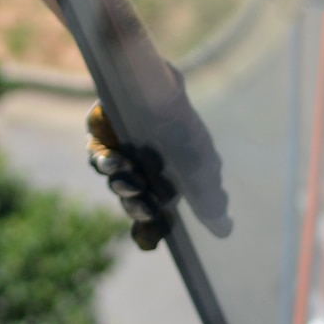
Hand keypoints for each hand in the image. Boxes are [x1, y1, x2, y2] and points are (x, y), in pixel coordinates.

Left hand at [86, 72, 231, 250]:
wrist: (158, 81)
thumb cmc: (181, 123)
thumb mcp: (202, 161)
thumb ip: (210, 196)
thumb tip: (225, 231)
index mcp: (164, 182)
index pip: (155, 217)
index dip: (151, 230)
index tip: (150, 241)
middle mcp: (140, 173)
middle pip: (134, 202)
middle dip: (139, 207)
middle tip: (148, 206)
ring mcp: (118, 157)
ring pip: (117, 183)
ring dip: (125, 187)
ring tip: (135, 182)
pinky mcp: (98, 139)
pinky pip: (98, 159)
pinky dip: (106, 165)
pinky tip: (116, 162)